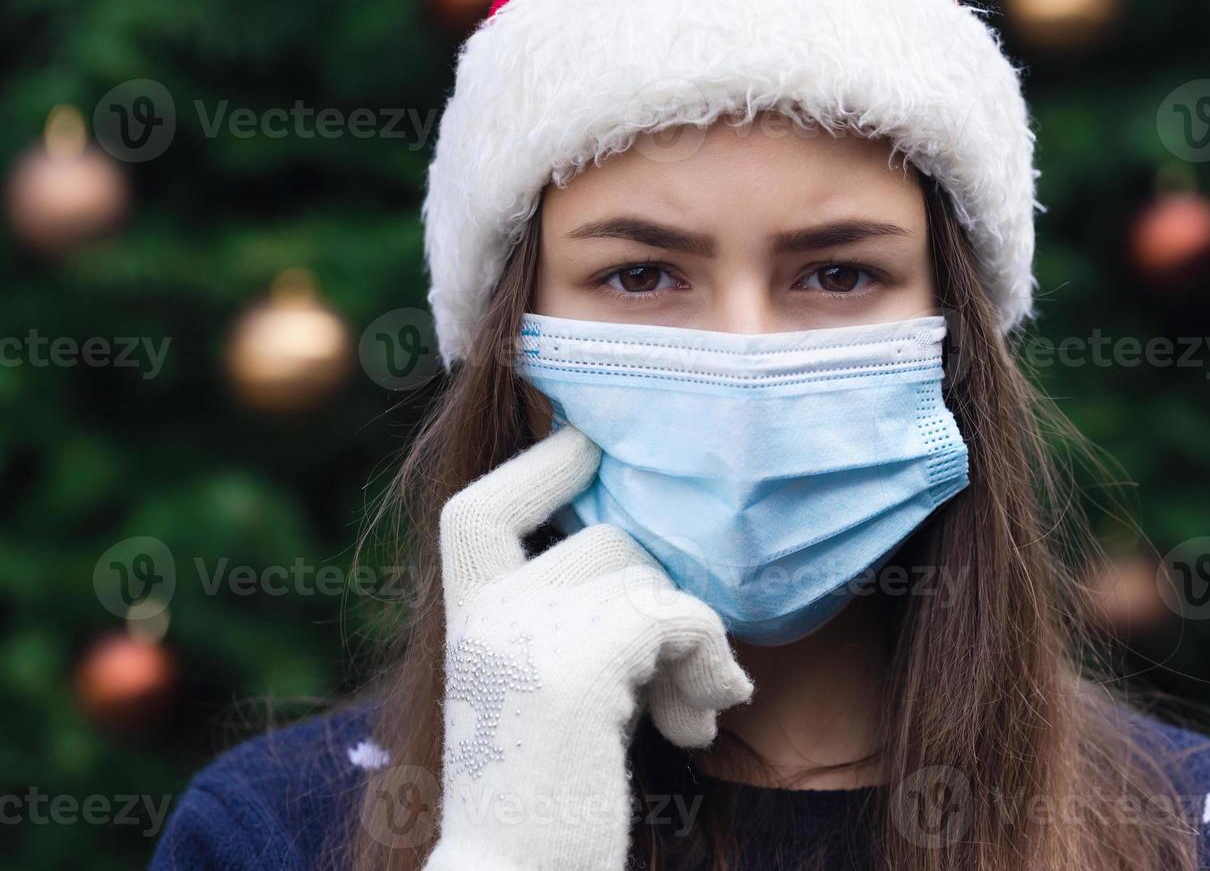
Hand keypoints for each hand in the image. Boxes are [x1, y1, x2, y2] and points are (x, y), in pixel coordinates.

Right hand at [423, 424, 752, 869]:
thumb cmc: (547, 800)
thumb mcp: (545, 692)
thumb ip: (570, 623)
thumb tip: (655, 556)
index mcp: (465, 622)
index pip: (478, 510)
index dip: (538, 467)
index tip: (591, 444)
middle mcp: (485, 618)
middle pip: (608, 539)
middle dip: (667, 595)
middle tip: (689, 675)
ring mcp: (525, 638)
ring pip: (650, 575)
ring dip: (695, 641)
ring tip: (694, 709)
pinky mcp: (577, 668)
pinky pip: (678, 616)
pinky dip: (708, 663)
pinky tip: (700, 724)